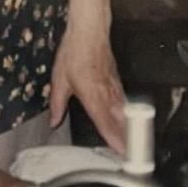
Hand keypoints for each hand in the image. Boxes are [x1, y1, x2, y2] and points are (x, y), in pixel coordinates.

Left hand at [50, 21, 126, 152]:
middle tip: (132, 156)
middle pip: (119, 120)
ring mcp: (114, 87)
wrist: (89, 31)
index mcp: (91, 94)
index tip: (121, 151)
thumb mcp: (59, 79)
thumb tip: (54, 121)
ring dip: (129, 129)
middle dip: (127, 139)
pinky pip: (124, 102)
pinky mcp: (117, 81)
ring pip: (124, 112)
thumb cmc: (74, 52)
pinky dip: (128, 114)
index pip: (104, 121)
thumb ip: (57, 103)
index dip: (113, 137)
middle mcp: (106, 93)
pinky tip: (128, 121)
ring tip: (134, 145)